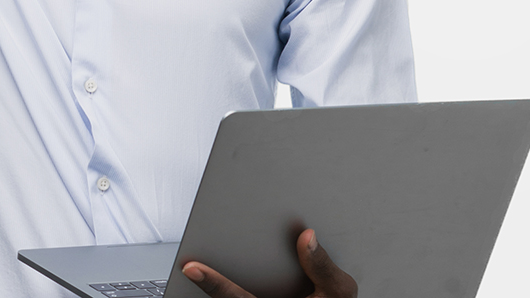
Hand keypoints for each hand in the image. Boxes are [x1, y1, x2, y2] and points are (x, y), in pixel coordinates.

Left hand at [181, 229, 357, 297]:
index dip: (213, 283)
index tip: (191, 267)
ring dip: (224, 284)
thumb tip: (308, 238)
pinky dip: (235, 284)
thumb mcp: (339, 293)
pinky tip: (236, 271)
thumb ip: (323, 267)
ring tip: (209, 265)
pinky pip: (246, 295)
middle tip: (191, 264)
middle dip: (211, 281)